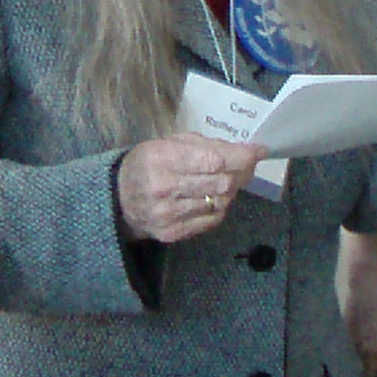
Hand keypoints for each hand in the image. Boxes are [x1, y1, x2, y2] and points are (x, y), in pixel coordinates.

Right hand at [117, 134, 266, 243]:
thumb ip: (204, 146)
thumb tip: (243, 151)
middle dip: (240, 172)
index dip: (241, 156)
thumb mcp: (168, 143)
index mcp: (161, 158)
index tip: (258, 151)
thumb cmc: (147, 164)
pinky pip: (211, 219)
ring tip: (224, 180)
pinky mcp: (173, 233)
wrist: (118, 200)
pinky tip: (211, 197)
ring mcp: (169, 214)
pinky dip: (219, 206)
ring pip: (220, 202)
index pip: (213, 160)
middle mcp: (164, 188)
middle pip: (221, 182)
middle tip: (245, 166)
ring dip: (229, 190)